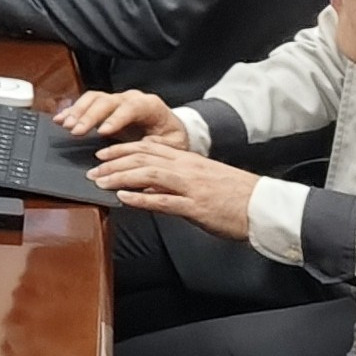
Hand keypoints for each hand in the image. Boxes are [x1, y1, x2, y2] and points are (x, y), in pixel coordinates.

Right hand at [55, 87, 182, 142]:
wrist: (170, 130)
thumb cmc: (170, 139)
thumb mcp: (171, 147)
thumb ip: (156, 149)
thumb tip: (138, 153)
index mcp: (150, 106)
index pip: (131, 107)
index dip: (115, 118)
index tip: (102, 132)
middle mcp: (131, 99)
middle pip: (107, 100)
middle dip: (89, 116)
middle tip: (76, 131)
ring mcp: (117, 100)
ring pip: (94, 98)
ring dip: (77, 111)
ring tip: (65, 125)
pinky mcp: (106, 106)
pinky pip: (86, 102)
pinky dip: (72, 110)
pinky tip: (60, 119)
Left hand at [87, 143, 263, 243]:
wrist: (264, 207)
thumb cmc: (235, 196)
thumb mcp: (204, 180)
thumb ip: (178, 178)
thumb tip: (149, 184)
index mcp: (189, 161)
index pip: (148, 148)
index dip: (121, 149)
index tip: (102, 153)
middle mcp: (187, 169)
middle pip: (143, 158)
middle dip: (113, 162)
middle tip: (91, 170)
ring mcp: (191, 187)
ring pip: (149, 175)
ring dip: (120, 177)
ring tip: (100, 182)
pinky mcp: (196, 207)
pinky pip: (165, 201)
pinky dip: (142, 199)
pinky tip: (124, 200)